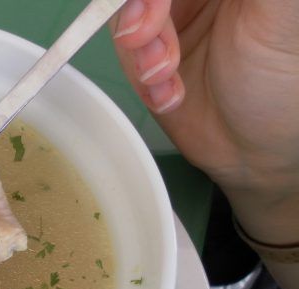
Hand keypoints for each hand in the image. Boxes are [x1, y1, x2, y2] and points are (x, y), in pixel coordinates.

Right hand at [110, 0, 298, 244]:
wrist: (255, 154)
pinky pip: (124, 48)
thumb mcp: (281, 14)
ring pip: (128, 11)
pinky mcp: (151, 51)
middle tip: (143, 36)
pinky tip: (168, 94)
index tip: (149, 7)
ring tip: (164, 76)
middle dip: (143, 9)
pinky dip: (139, 73)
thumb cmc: (285, 83)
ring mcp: (174, 16)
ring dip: (140, 46)